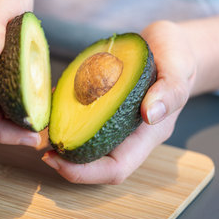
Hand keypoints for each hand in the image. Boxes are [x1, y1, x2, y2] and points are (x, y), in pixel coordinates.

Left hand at [42, 21, 197, 183]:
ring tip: (40, 123)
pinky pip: (81, 115)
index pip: (116, 168)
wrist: (169, 45)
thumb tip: (151, 114)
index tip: (57, 160)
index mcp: (146, 134)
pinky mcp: (102, 103)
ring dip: (61, 135)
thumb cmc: (177, 56)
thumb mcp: (179, 66)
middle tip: (39, 144)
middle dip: (65, 159)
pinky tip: (51, 99)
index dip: (85, 172)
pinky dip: (63, 111)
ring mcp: (113, 118)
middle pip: (94, 160)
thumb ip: (171, 90)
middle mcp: (126, 132)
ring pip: (83, 139)